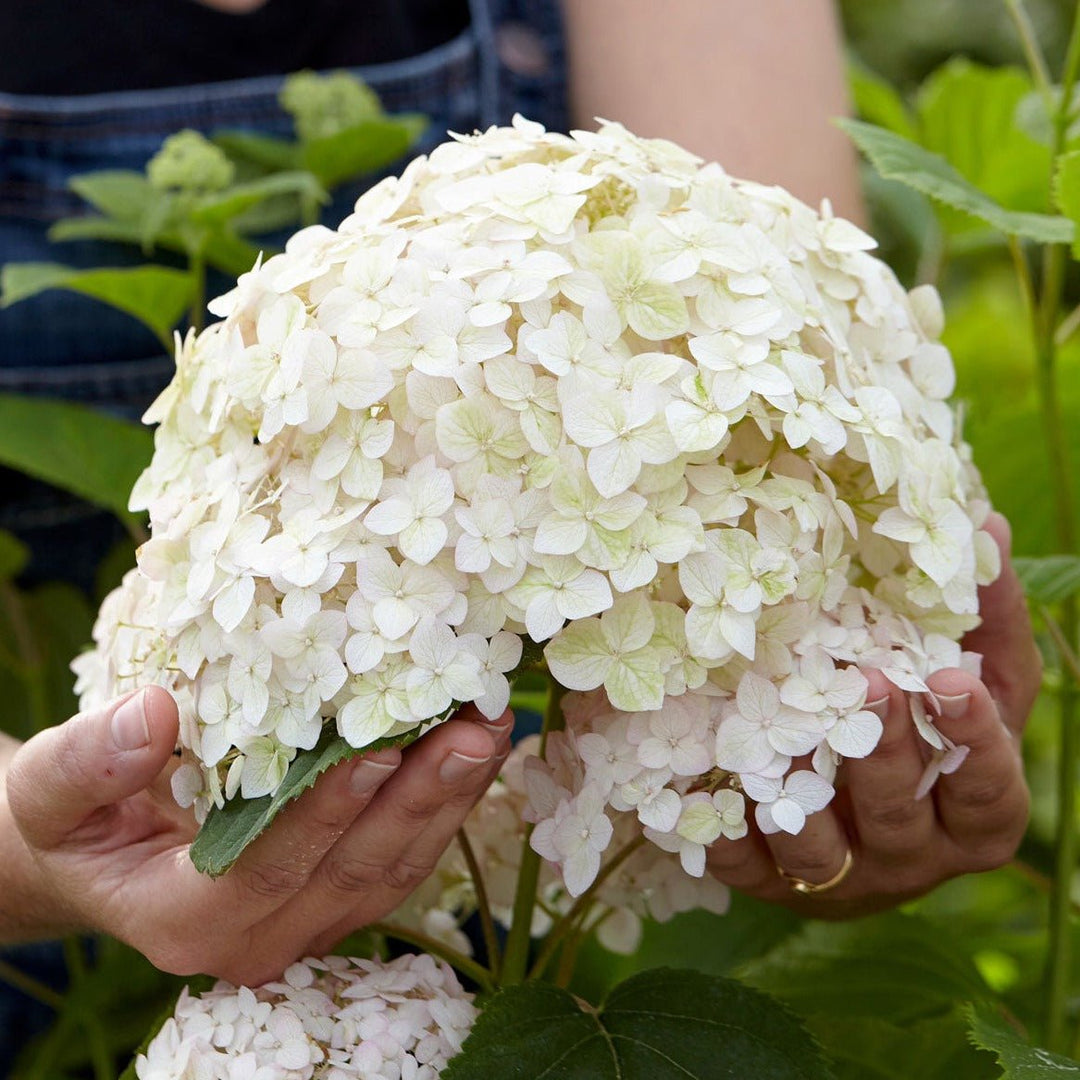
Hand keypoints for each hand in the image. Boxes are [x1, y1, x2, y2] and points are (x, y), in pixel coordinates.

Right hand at [5, 689, 510, 982]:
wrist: (97, 854)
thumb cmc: (74, 819)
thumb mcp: (50, 789)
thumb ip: (87, 762)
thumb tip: (152, 713)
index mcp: (184, 920)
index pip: (267, 868)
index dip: (325, 812)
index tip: (380, 747)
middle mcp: (255, 940)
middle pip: (352, 873)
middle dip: (420, 798)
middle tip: (474, 729)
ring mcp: (305, 925)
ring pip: (392, 872)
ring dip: (449, 799)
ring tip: (492, 728)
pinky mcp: (335, 899)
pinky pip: (400, 861)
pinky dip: (442, 806)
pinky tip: (475, 751)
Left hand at [705, 512, 1038, 915]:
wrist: (873, 831)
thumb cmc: (934, 742)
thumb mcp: (976, 687)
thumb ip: (984, 622)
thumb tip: (987, 525)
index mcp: (973, 816)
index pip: (988, 788)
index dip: (973, 738)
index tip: (947, 679)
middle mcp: (913, 857)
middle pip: (899, 815)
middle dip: (882, 752)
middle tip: (861, 683)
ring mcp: (843, 879)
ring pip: (820, 853)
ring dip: (798, 800)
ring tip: (774, 742)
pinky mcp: (774, 886)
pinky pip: (742, 865)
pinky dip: (717, 829)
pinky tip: (694, 788)